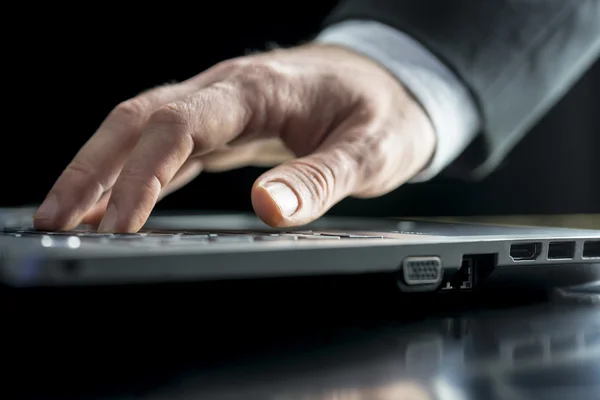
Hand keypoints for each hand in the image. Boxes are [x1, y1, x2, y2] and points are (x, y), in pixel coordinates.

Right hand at [34, 44, 435, 232]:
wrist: (389, 84)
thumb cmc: (383, 112)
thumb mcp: (370, 150)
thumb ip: (321, 178)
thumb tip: (268, 209)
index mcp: (259, 90)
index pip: (179, 126)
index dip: (141, 174)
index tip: (116, 224)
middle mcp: (228, 92)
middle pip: (139, 118)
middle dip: (92, 168)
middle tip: (56, 220)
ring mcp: (222, 107)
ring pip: (142, 129)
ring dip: (101, 170)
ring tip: (66, 217)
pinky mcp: (225, 126)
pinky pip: (166, 145)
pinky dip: (134, 174)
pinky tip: (115, 202)